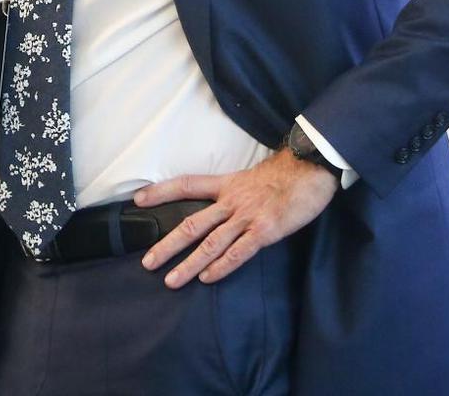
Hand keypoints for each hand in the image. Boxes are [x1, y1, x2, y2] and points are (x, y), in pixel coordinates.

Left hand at [135, 147, 338, 287]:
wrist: (311, 169)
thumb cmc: (285, 176)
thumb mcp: (250, 178)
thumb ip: (233, 194)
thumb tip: (219, 210)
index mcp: (225, 184)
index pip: (185, 185)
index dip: (160, 192)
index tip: (137, 200)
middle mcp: (231, 201)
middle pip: (191, 223)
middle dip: (166, 244)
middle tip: (147, 263)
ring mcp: (247, 216)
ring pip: (210, 243)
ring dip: (188, 264)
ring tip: (171, 280)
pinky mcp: (265, 231)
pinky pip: (238, 252)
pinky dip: (221, 266)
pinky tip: (206, 278)